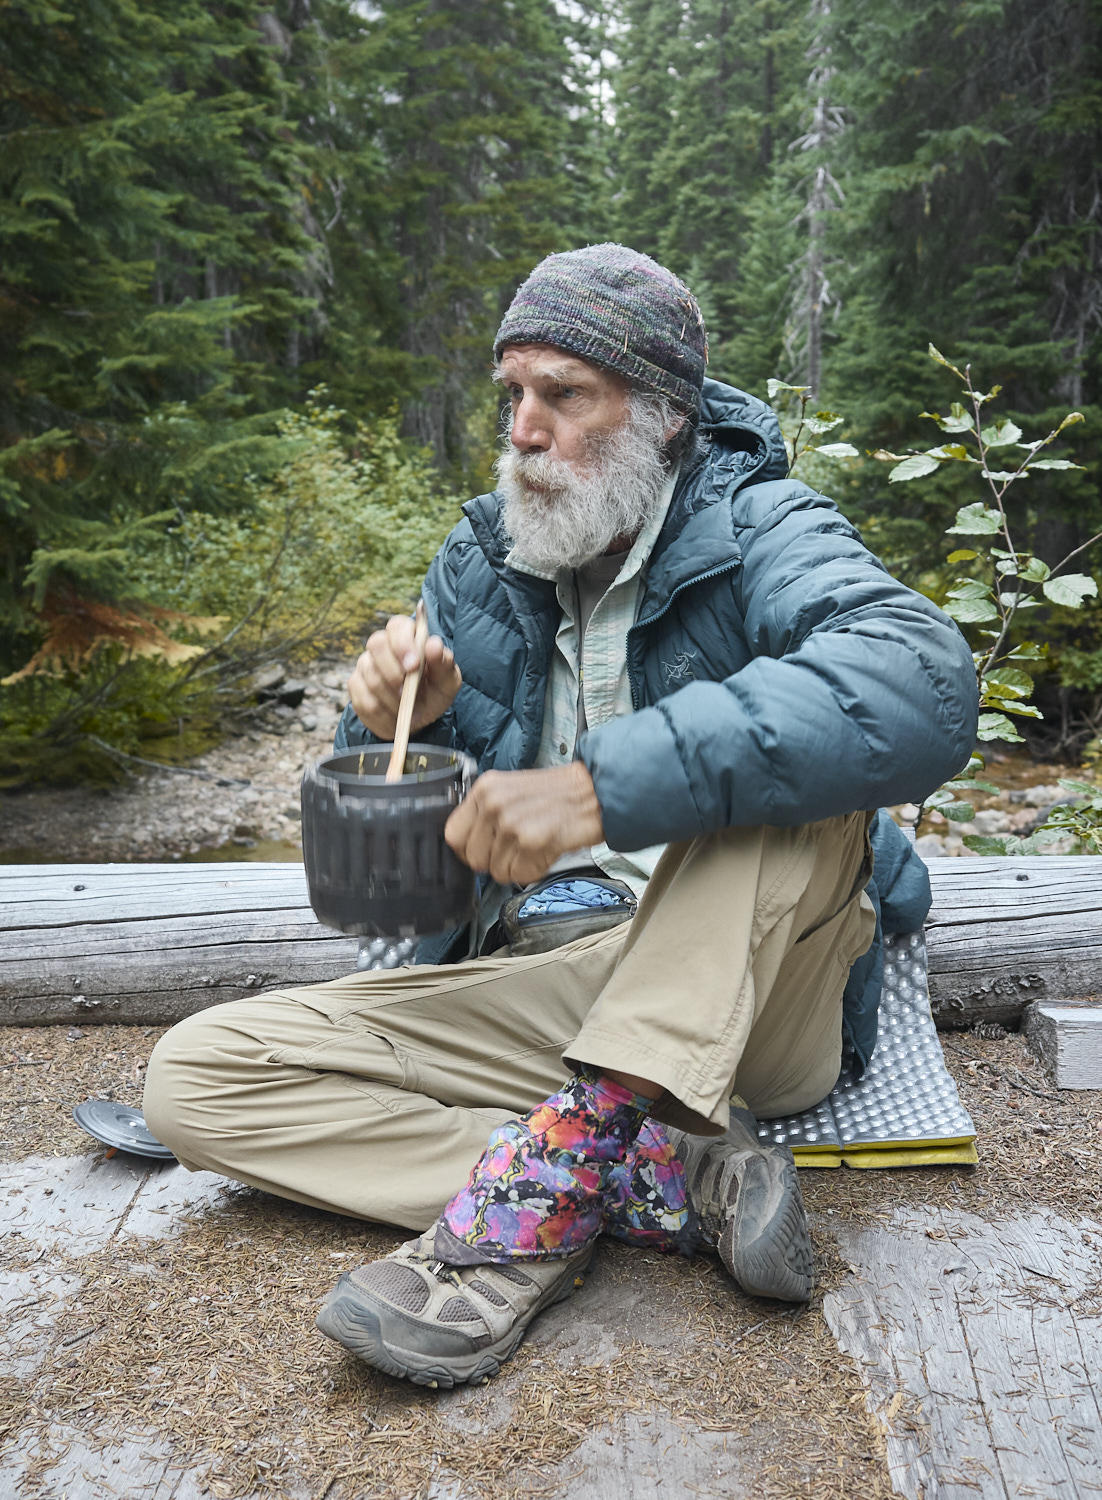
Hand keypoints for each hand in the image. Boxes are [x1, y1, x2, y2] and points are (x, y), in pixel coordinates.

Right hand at [348, 614, 461, 740]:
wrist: (419, 719)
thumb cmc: (435, 691)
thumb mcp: (447, 681)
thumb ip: (443, 662)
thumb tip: (433, 645)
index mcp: (407, 636)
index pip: (397, 626)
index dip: (402, 643)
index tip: (413, 665)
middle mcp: (382, 645)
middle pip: (376, 644)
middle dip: (392, 671)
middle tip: (406, 691)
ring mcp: (366, 664)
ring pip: (371, 675)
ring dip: (391, 698)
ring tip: (406, 708)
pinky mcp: (356, 685)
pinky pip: (364, 699)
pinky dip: (382, 714)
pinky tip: (394, 718)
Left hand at [444, 762, 604, 885]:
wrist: (596, 793)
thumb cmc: (557, 795)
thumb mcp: (511, 791)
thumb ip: (485, 813)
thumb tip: (467, 846)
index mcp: (485, 789)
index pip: (453, 835)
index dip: (467, 850)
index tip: (484, 850)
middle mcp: (494, 804)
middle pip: (473, 859)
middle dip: (495, 862)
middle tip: (518, 848)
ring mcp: (512, 823)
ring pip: (496, 872)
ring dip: (517, 867)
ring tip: (535, 847)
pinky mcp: (532, 841)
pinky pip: (519, 875)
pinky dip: (534, 871)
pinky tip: (546, 851)